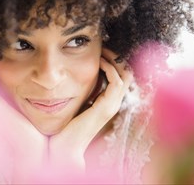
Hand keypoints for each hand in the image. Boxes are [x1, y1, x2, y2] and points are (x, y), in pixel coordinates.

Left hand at [48, 48, 132, 172]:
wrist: (66, 147)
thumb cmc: (68, 126)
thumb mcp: (77, 104)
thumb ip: (83, 92)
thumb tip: (77, 77)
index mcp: (108, 102)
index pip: (121, 77)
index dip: (115, 62)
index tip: (102, 52)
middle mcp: (114, 103)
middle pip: (127, 73)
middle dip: (117, 57)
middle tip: (104, 47)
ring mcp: (112, 105)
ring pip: (125, 75)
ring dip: (114, 60)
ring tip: (102, 51)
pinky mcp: (107, 107)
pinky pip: (116, 82)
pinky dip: (109, 69)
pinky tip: (99, 62)